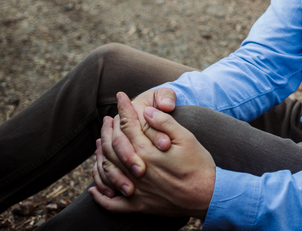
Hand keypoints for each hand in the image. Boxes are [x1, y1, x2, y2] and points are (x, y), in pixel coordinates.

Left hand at [89, 93, 215, 217]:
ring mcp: (135, 189)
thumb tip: (147, 110)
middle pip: (113, 146)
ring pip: (108, 171)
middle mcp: (136, 170)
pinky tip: (93, 190)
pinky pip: (112, 204)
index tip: (121, 96)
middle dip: (108, 129)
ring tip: (100, 143)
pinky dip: (100, 197)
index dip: (124, 108)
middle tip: (107, 118)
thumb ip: (164, 123)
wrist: (208, 195)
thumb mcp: (187, 138)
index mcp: (147, 151)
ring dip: (101, 155)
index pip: (128, 125)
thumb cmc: (199, 164)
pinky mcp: (139, 206)